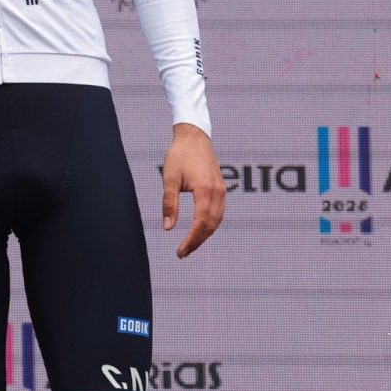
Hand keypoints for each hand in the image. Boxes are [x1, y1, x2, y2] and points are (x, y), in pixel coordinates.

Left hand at [161, 123, 224, 257]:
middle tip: (183, 253)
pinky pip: (219, 212)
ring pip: (217, 220)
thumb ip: (169, 204)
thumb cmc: (179, 155)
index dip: (191, 240)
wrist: (194, 137)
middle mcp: (218, 192)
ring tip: (190, 245)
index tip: (180, 252)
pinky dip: (210, 224)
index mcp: (205, 190)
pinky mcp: (221, 188)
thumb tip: (168, 228)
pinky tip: (200, 230)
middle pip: (211, 225)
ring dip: (205, 235)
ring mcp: (222, 190)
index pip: (200, 223)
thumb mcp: (169, 179)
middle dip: (197, 241)